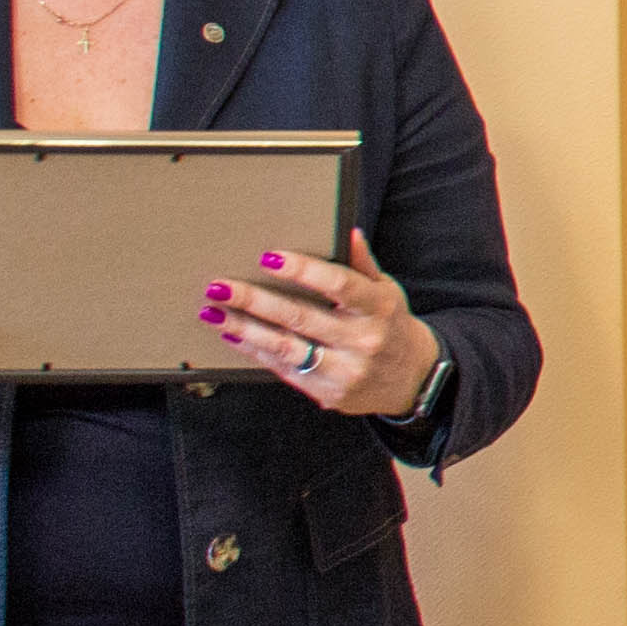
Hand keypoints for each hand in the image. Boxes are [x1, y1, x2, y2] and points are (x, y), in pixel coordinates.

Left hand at [202, 228, 441, 417]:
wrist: (413, 380)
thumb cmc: (391, 326)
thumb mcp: (386, 292)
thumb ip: (362, 265)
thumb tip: (347, 232)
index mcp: (378, 308)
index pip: (338, 284)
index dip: (303, 270)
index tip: (269, 258)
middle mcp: (362, 340)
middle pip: (300, 316)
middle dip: (254, 300)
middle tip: (220, 286)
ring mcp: (345, 370)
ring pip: (285, 347)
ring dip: (244, 328)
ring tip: (213, 312)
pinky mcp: (329, 393)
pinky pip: (284, 369)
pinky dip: (255, 350)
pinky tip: (233, 334)